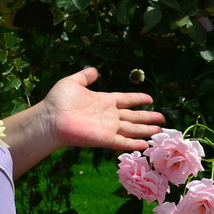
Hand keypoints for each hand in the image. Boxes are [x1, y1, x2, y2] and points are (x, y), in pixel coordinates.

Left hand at [42, 67, 164, 151]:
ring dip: (145, 130)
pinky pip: (123, 142)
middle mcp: (109, 115)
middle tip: (162, 119)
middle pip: (133, 116)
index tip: (150, 99)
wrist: (51, 118)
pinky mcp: (104, 138)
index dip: (138, 99)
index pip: (126, 99)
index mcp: (104, 100)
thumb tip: (95, 69)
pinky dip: (134, 143)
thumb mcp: (73, 82)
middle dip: (148, 117)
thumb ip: (85, 76)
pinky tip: (145, 144)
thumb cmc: (59, 100)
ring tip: (159, 131)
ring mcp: (108, 127)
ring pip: (132, 129)